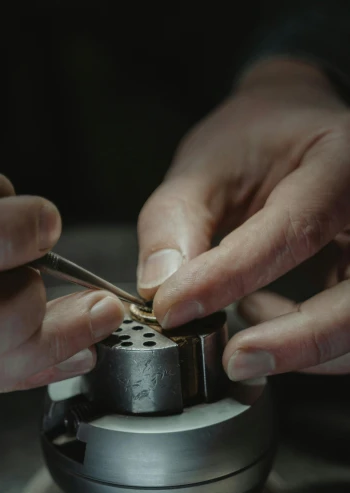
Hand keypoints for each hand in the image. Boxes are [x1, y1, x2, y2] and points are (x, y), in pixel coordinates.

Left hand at [137, 58, 349, 379]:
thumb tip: (161, 288)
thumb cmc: (254, 141)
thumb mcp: (202, 166)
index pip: (297, 229)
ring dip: (300, 347)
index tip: (174, 308)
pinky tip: (259, 309)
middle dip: (297, 340)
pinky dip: (300, 339)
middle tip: (234, 360)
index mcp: (342, 160)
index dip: (231, 276)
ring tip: (241, 322)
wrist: (295, 132)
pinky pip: (347, 333)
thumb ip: (174, 222)